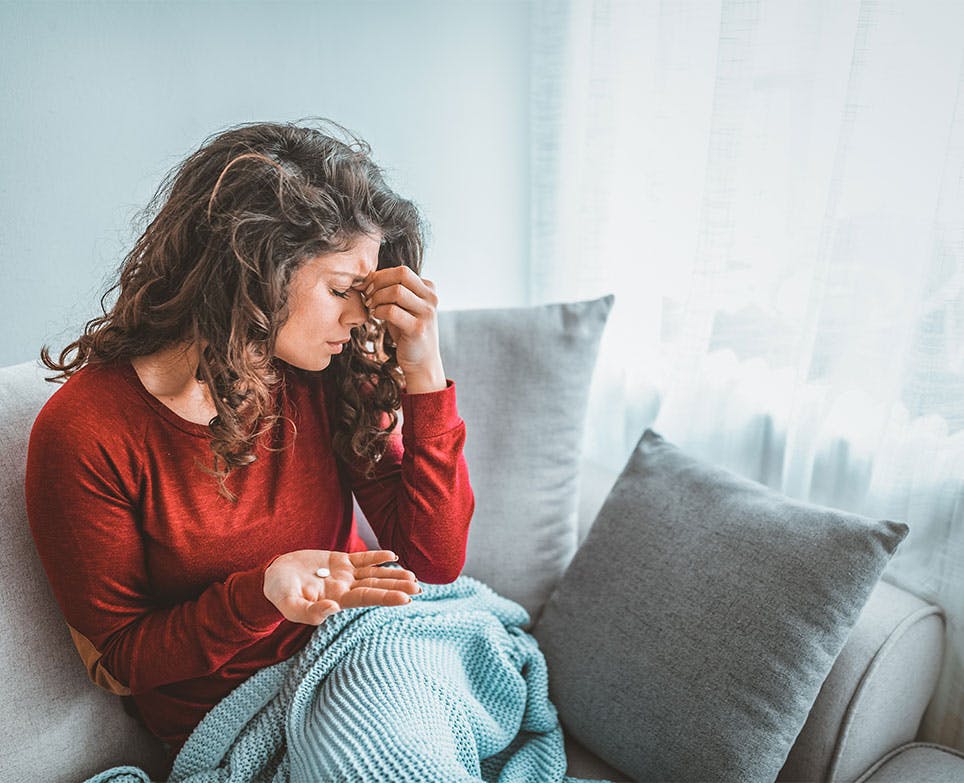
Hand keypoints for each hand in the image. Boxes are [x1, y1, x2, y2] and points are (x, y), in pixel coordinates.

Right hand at [263, 549, 420, 624]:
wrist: (272, 576)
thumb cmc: (279, 594)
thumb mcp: (289, 606)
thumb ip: (309, 612)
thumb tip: (333, 609)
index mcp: (337, 600)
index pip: (367, 598)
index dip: (387, 597)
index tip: (407, 598)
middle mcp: (345, 588)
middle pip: (376, 586)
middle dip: (397, 586)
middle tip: (420, 588)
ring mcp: (343, 574)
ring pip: (374, 573)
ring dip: (393, 573)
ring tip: (413, 576)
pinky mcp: (338, 560)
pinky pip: (362, 559)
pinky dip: (377, 556)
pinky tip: (392, 555)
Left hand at [362, 266, 445, 392]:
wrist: (421, 361)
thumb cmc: (407, 331)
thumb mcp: (402, 306)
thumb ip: (391, 290)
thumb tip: (364, 278)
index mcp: (428, 289)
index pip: (401, 270)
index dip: (380, 275)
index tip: (367, 287)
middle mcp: (431, 298)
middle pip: (401, 274)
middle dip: (378, 282)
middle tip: (367, 295)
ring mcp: (427, 313)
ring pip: (396, 291)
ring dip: (377, 297)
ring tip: (371, 307)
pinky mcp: (418, 329)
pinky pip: (392, 311)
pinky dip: (378, 311)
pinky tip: (375, 317)